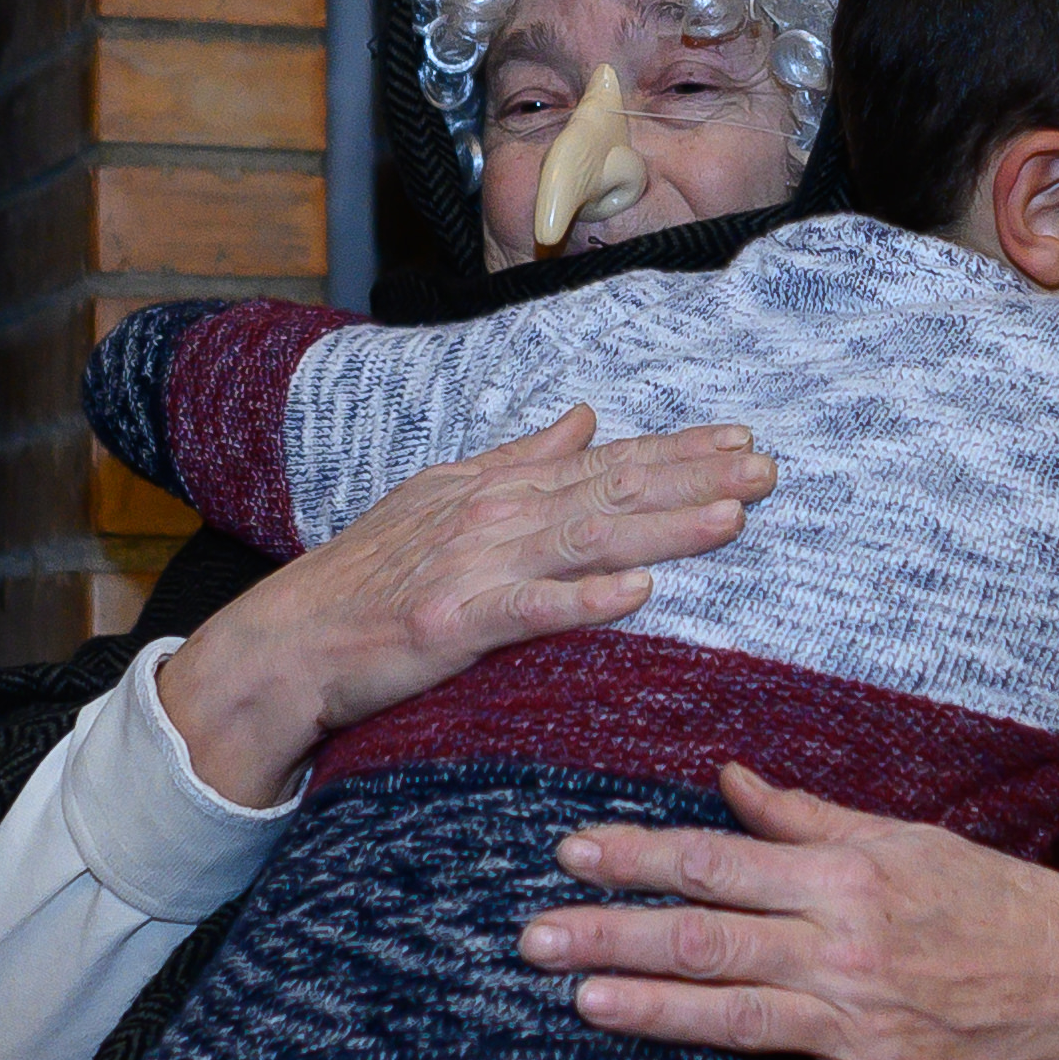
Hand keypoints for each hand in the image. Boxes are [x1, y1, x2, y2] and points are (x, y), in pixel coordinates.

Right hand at [155, 406, 769, 805]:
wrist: (289, 641)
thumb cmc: (367, 576)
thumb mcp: (443, 498)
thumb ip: (519, 459)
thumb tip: (586, 417)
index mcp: (496, 487)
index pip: (603, 464)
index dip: (675, 451)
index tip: (741, 440)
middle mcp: (492, 514)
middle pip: (610, 493)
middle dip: (693, 479)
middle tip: (769, 468)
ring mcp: (474, 566)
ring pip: (586, 541)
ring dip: (661, 528)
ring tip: (730, 516)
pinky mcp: (453, 622)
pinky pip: (529, 611)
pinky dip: (581, 602)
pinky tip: (637, 597)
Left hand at [524, 762, 1058, 1059]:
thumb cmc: (981, 901)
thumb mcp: (900, 840)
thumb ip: (805, 818)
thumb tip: (725, 778)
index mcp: (845, 878)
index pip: (718, 861)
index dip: (638, 857)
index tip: (571, 853)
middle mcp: (846, 949)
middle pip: (709, 940)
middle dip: (614, 937)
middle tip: (535, 938)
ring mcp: (862, 1025)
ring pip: (738, 1017)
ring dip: (654, 1011)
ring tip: (581, 1002)